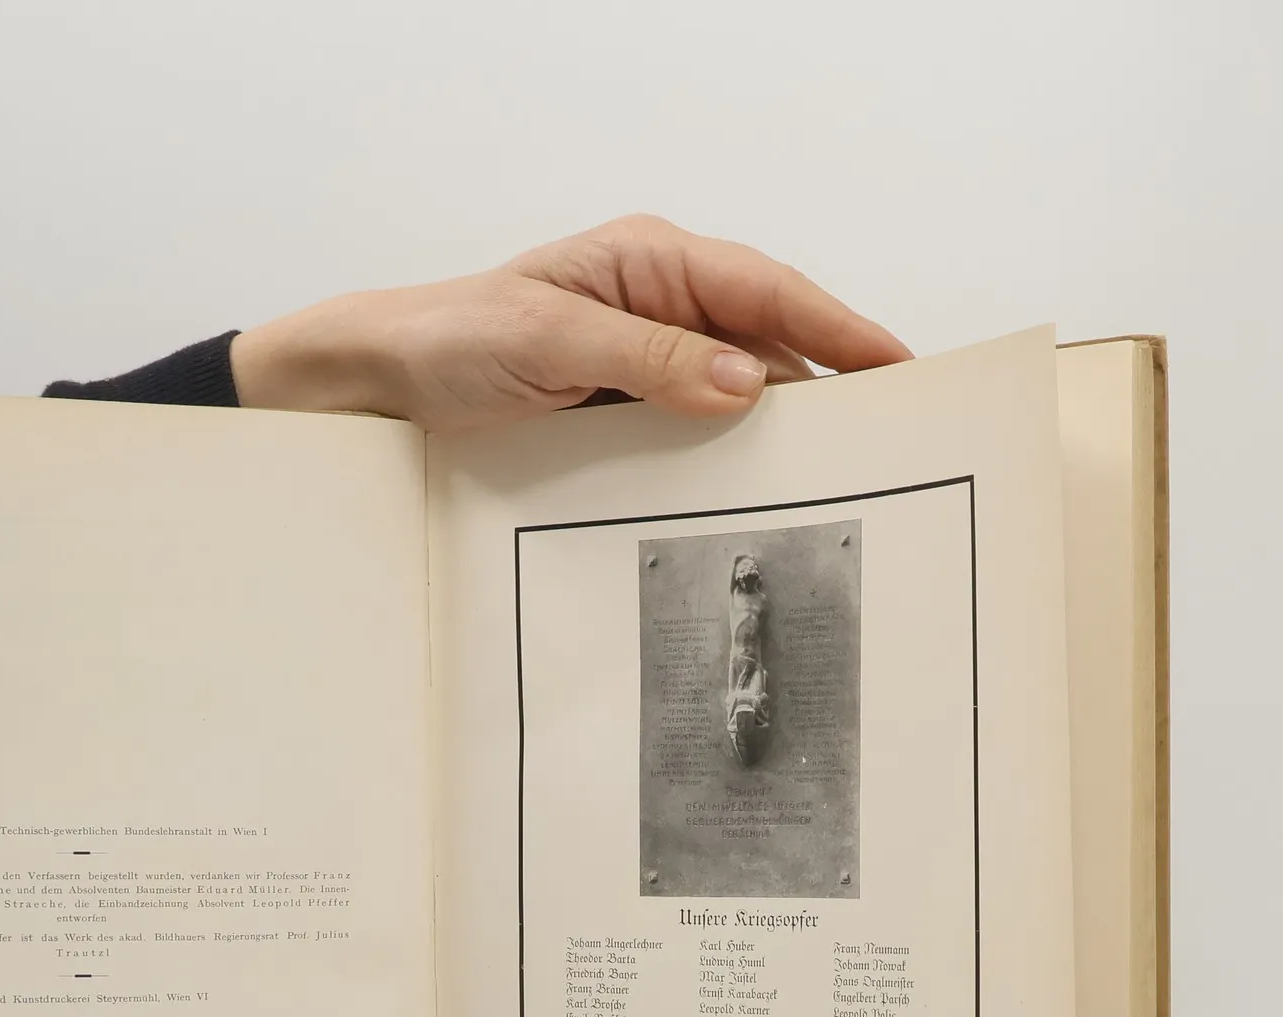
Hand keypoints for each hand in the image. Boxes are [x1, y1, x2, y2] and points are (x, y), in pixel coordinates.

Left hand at [231, 214, 910, 434]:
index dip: (838, 327)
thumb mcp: (548, 340)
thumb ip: (646, 357)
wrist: (385, 379)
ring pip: (735, 392)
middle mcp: (659, 301)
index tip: (897, 366)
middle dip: (825, 387)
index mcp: (650, 260)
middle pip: (766, 343)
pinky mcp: (625, 405)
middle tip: (884, 440)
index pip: (766, 290)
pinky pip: (692, 429)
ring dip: (775, 433)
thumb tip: (743, 381)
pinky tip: (746, 491)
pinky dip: (722, 457)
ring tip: (830, 478)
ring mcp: (645, 356)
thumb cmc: (454, 338)